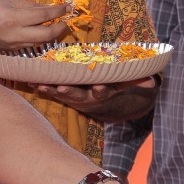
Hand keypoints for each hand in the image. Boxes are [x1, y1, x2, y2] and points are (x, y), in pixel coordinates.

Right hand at [0, 0, 70, 51]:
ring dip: (52, 34)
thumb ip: (29, 5)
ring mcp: (16, 44)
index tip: (67, 6)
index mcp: (15, 18)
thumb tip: (47, 7)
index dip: (58, 11)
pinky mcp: (14, 50)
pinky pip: (32, 44)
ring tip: (56, 25)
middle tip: (65, 20)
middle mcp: (17, 34)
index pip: (44, 14)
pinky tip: (42, 31)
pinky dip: (41, 38)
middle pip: (48, 34)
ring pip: (42, 42)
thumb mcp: (8, 1)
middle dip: (61, 27)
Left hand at [29, 76, 157, 121]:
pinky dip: (42, 87)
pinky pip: (52, 90)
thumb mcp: (130, 85)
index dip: (101, 91)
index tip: (99, 88)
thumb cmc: (119, 87)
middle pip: (78, 95)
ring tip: (39, 85)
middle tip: (61, 88)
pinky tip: (31, 83)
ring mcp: (75, 97)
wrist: (107, 101)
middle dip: (70, 92)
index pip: (104, 93)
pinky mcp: (64, 93)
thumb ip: (138, 82)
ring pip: (62, 94)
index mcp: (104, 93)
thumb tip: (152, 82)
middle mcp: (88, 97)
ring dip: (50, 90)